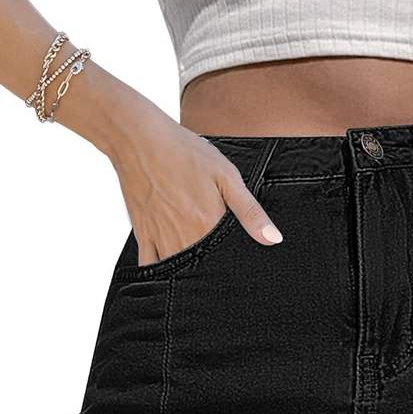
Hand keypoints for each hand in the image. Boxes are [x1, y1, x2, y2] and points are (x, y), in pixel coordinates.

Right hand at [107, 99, 281, 266]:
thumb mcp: (226, 176)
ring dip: (189, 274)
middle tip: (221, 273)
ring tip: (199, 270)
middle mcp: (183, 238)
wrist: (138, 139)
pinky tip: (171, 273)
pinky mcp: (142, 234)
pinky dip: (161, 273)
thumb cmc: (184, 152)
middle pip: (202, 268)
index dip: (233, 267)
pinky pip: (150, 266)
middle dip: (212, 273)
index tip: (240, 269)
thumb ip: (250, 212)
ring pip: (178, 271)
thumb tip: (274, 239)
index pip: (225, 262)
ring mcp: (160, 238)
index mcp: (207, 226)